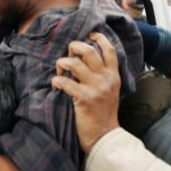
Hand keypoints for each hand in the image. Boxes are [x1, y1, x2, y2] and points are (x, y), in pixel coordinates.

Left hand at [51, 33, 121, 154]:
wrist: (104, 136)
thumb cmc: (103, 112)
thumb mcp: (109, 90)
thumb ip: (102, 74)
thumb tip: (82, 57)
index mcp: (114, 76)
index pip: (109, 50)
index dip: (98, 37)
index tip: (89, 34)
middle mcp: (106, 79)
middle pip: (88, 50)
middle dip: (73, 47)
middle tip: (68, 55)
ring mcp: (96, 88)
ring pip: (73, 63)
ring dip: (61, 64)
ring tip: (60, 73)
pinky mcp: (84, 98)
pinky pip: (63, 80)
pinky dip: (56, 81)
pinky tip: (56, 87)